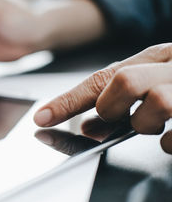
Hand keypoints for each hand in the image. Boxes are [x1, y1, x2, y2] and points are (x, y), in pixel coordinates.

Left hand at [34, 43, 171, 153]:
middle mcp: (170, 67)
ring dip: (147, 123)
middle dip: (112, 108)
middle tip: (121, 117)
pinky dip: (169, 143)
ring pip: (158, 102)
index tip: (42, 118)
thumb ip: (121, 98)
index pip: (101, 79)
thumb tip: (87, 127)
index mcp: (155, 58)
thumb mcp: (155, 80)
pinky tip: (171, 137)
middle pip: (125, 80)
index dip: (67, 101)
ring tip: (157, 124)